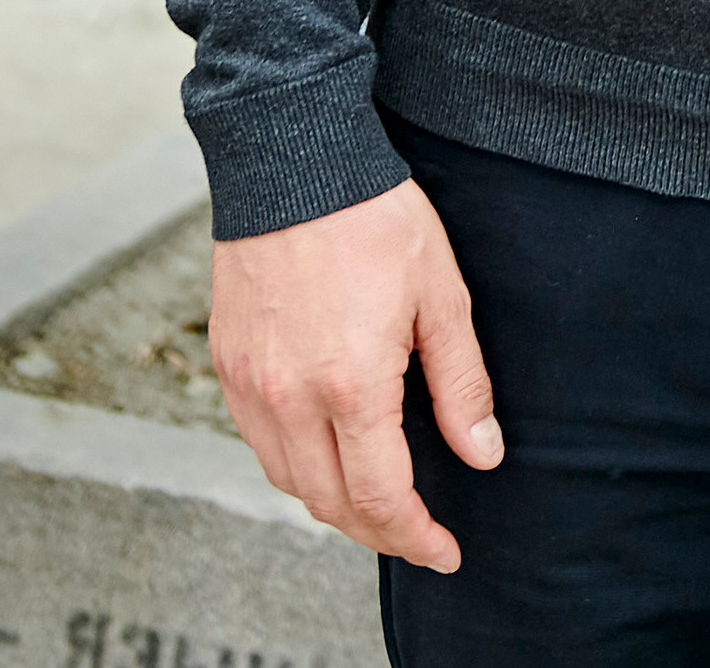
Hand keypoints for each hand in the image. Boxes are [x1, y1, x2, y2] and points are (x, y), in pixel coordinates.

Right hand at [209, 180, 500, 568]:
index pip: (381, 498)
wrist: (292, 158)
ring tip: (377, 497)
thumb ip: (461, 382)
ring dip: (334, 502)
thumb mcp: (440, 293)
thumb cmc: (372, 215)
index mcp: (350, 384)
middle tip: (417, 531)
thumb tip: (481, 453)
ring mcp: (249, 383)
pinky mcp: (227, 363)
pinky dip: (295, 463)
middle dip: (379, 530)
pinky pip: (259, 442)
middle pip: (331, 504)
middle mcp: (290, 397)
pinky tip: (327, 448)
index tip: (444, 550)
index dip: (416, 536)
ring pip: (289, 481)